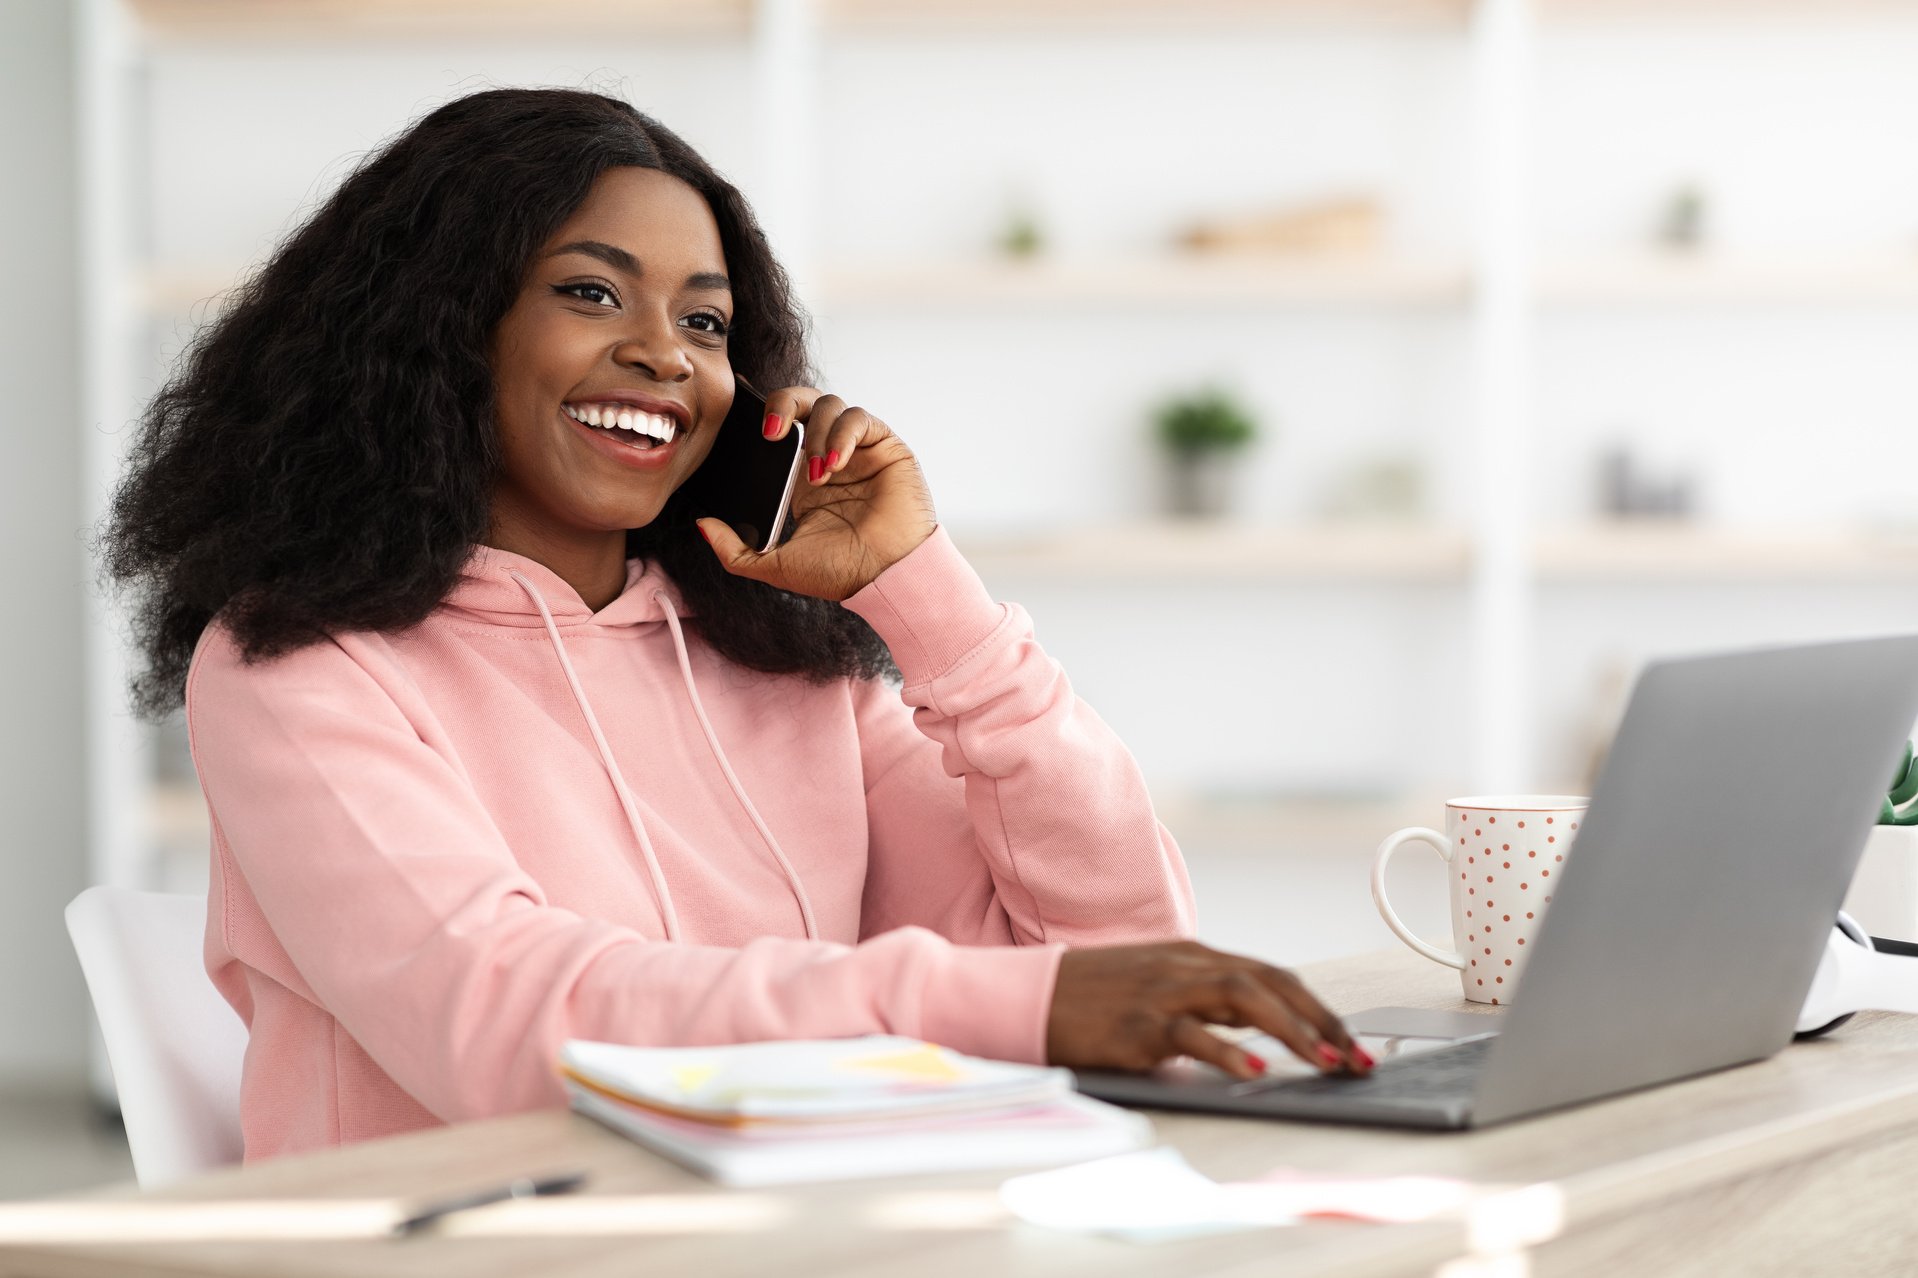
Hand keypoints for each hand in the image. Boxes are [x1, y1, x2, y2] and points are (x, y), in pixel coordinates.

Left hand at [694, 387, 938, 600]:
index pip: (780, 425)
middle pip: (802, 402)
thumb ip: (734, 551)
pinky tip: (833, 465)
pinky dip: (841, 436)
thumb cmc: (841, 573)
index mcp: (802, 477)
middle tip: (770, 434)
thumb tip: (702, 525)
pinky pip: (859, 418)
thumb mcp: (774, 565)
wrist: (885, 578)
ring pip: (829, 405)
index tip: (739, 408)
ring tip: (815, 473)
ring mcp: (858, 448)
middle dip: (782, 405)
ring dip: (814, 434)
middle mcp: (829, 455)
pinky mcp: (885, 446)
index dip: (763, 411)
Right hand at [1045, 941, 1372, 1080]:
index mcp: (1194, 956)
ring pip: (1244, 998)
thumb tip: (1264, 1034)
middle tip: (1357, 1059)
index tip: (1352, 1043)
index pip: (1273, 975)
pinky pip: (1193, 1034)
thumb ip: (1207, 1003)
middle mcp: (1185, 966)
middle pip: (1270, 982)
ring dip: (1293, 1031)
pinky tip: (1257, 1071)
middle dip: (1322, 1020)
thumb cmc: (1095, 999)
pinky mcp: (1137, 1024)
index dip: (1318, 1008)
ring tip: (1326, 1062)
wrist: (1027, 997)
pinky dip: (1230, 1051)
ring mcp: (1162, 991)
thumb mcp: (1159, 989)